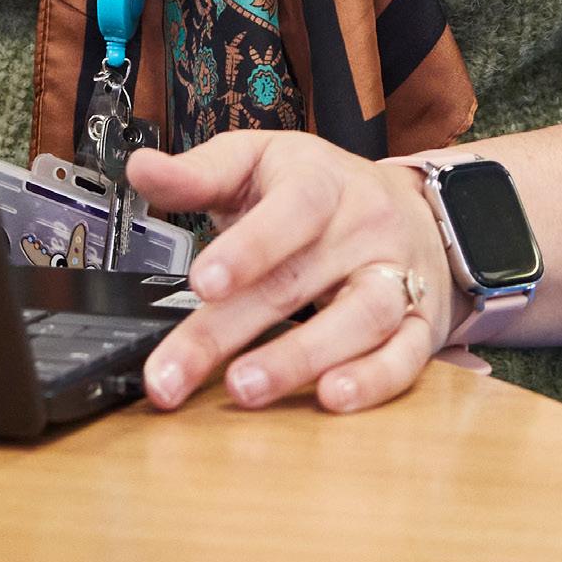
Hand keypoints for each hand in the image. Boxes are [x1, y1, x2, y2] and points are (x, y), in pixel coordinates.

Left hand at [128, 131, 459, 415]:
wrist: (416, 210)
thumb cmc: (321, 189)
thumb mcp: (260, 162)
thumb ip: (200, 173)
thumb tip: (140, 167)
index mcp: (321, 182)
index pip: (291, 209)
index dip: (249, 246)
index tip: (202, 281)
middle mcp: (363, 227)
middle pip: (296, 280)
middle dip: (226, 332)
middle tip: (171, 375)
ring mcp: (397, 276)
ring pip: (358, 318)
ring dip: (300, 359)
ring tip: (244, 389)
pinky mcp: (421, 324)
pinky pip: (405, 357)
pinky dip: (372, 381)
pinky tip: (331, 399)